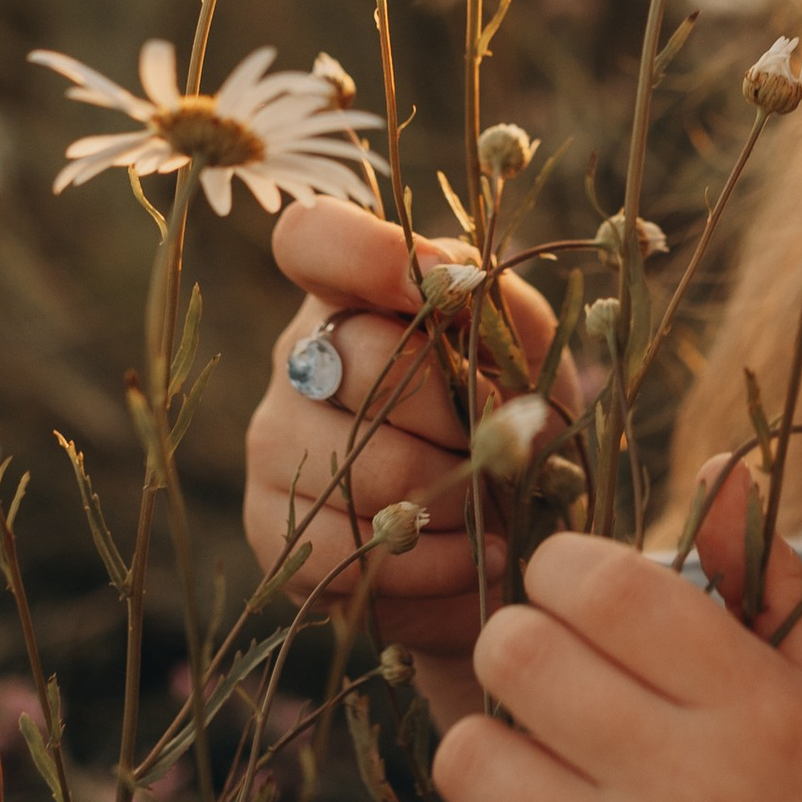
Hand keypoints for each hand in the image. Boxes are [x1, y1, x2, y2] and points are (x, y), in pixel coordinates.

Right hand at [242, 199, 566, 654]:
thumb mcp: (530, 355)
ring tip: (493, 509)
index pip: (312, 239)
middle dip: (456, 412)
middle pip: (362, 362)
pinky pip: (344, 546)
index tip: (443, 285)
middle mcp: (300, 359)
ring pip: (358, 463)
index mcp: (355, 294)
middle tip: (501, 442)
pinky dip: (426, 561)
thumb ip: (503, 308)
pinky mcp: (271, 528)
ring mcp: (274, 442)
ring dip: (451, 494)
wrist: (502, 538)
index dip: (368, 254)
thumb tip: (455, 287)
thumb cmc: (512, 424)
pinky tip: (467, 557)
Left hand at [425, 466, 801, 801]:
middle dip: (521, 658)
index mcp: (757, 708)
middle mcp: (689, 787)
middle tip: (556, 699)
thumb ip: (768, 587)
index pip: (601, 581)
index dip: (565, 577)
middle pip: (514, 651)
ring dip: (493, 763)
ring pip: (464, 758)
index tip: (582, 612)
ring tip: (549, 791)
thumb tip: (710, 471)